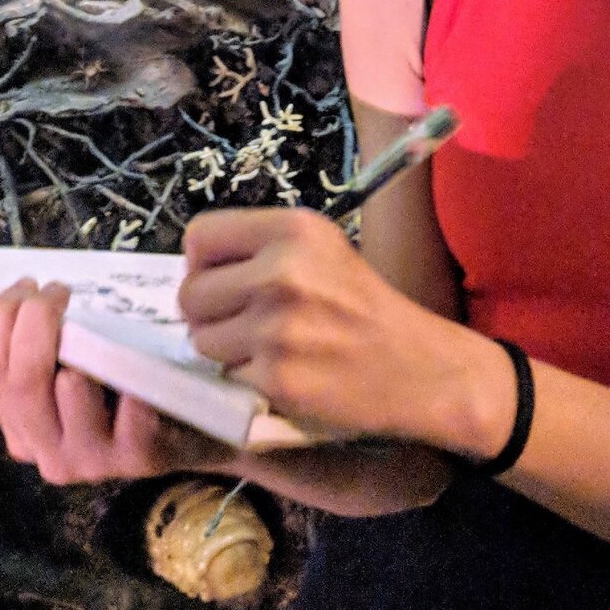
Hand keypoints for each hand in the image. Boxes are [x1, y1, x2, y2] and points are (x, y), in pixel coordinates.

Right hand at [0, 280, 231, 484]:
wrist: (197, 427)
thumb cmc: (122, 383)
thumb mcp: (66, 359)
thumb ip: (9, 341)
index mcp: (22, 428)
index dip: (1, 319)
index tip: (26, 284)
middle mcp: (48, 452)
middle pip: (21, 381)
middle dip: (35, 321)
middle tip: (57, 291)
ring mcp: (93, 459)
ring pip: (65, 394)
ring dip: (75, 352)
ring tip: (91, 327)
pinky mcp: (139, 458)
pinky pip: (127, 419)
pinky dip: (128, 388)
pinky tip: (134, 370)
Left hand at [179, 207, 467, 442]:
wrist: (419, 366)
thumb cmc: (363, 305)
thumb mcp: (321, 248)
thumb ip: (261, 248)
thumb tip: (192, 268)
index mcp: (292, 228)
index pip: (199, 236)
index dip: (202, 263)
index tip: (222, 281)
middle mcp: (281, 270)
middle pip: (190, 292)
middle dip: (208, 312)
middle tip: (243, 322)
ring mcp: (277, 326)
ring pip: (201, 339)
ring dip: (224, 350)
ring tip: (267, 348)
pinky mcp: (276, 378)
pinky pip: (226, 377)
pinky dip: (247, 381)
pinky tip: (284, 373)